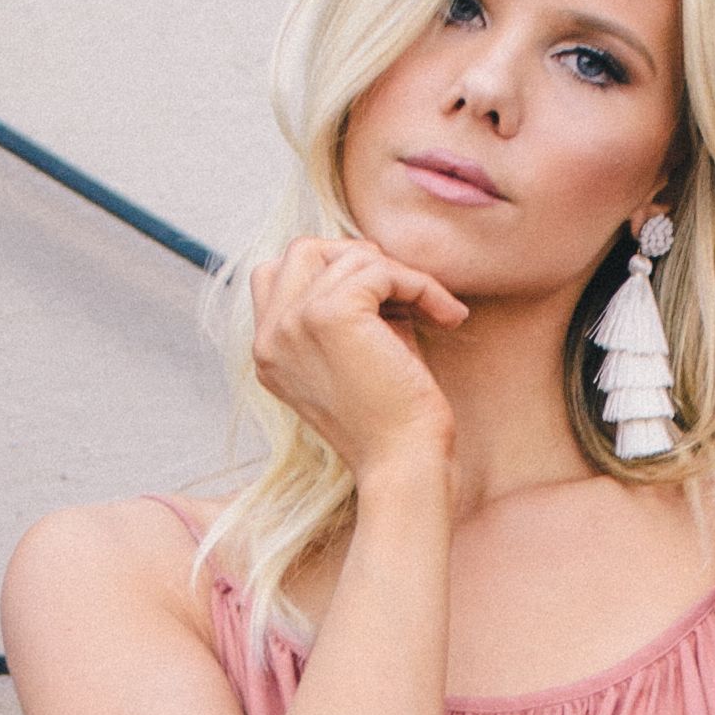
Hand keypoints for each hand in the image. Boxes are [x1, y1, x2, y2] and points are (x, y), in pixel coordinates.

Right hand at [247, 235, 465, 482]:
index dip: (329, 271)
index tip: (379, 300)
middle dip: (360, 260)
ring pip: (349, 255)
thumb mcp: (356, 354)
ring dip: (401, 276)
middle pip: (303, 250)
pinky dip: (420, 285)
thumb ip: (346, 308)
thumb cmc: (394, 418)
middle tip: (404, 294)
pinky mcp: (328, 314)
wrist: (404, 464)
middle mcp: (269, 337)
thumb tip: (369, 255)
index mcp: (268, 351)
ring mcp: (292, 323)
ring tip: (434, 310)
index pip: (275, 273)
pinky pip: (380, 268)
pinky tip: (445, 316)